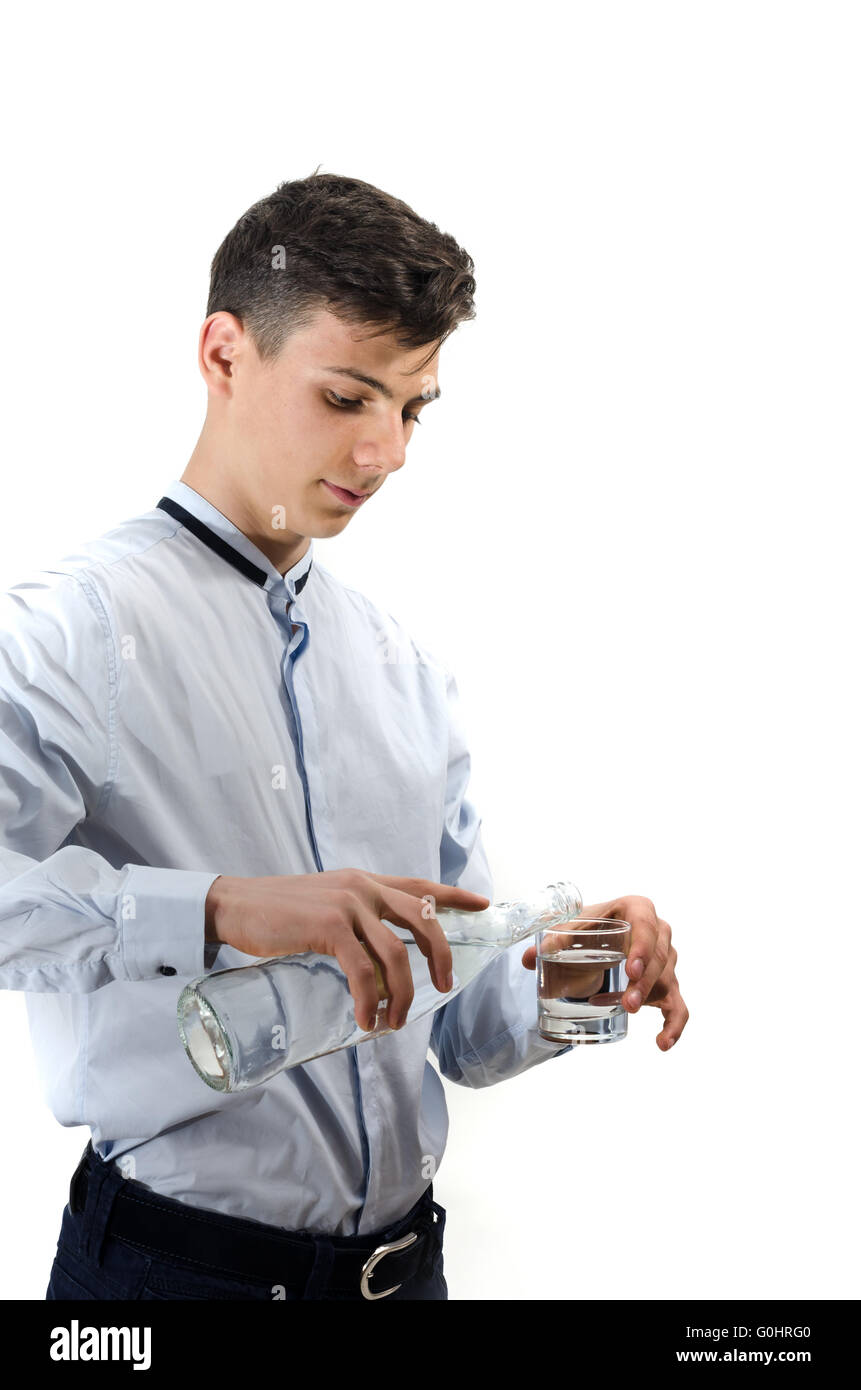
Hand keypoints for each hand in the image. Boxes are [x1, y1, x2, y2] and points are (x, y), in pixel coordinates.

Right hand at [205, 869, 489, 1033]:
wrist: (236, 904)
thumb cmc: (278, 911)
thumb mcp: (326, 904)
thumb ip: (354, 919)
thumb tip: (377, 960)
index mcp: (365, 881)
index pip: (420, 885)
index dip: (454, 895)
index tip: (483, 904)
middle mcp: (363, 887)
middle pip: (423, 920)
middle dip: (441, 957)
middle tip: (443, 986)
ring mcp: (348, 906)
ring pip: (397, 955)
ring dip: (402, 995)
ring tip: (392, 1021)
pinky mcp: (329, 927)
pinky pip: (363, 972)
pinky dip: (369, 1001)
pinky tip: (365, 1019)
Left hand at [521, 894, 687, 1050]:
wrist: (597, 936)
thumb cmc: (587, 928)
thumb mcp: (571, 928)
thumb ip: (552, 941)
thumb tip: (529, 959)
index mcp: (637, 909)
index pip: (647, 926)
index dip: (643, 948)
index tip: (631, 970)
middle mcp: (659, 931)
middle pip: (660, 957)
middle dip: (645, 982)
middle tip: (627, 1003)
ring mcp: (666, 958)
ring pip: (667, 980)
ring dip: (650, 999)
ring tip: (628, 1013)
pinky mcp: (667, 983)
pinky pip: (679, 1005)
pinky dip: (674, 1025)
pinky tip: (662, 1043)